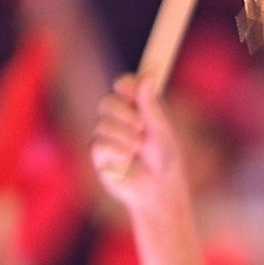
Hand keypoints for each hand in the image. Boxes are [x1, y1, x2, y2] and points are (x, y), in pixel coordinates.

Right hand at [89, 72, 180, 216]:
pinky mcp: (99, 155)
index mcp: (136, 109)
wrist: (158, 189)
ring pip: (102, 123)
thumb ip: (151, 105)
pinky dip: (116, 150)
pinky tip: (127, 159)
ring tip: (138, 149)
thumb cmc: (164, 160)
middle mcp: (118, 120)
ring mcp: (106, 136)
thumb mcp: (160, 129)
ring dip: (124, 136)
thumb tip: (148, 75)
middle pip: (107, 101)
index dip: (124, 85)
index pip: (122, 86)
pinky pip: (99, 143)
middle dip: (122, 112)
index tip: (128, 88)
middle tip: (140, 125)